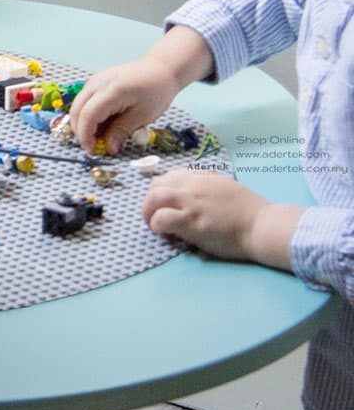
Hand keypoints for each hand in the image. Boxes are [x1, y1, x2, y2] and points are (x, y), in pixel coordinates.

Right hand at [69, 57, 182, 153]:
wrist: (160, 69)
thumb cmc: (156, 91)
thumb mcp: (143, 116)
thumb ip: (122, 131)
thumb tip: (109, 148)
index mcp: (112, 91)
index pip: (88, 115)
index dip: (85, 135)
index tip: (92, 150)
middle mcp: (98, 83)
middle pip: (76, 110)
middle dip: (80, 131)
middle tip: (93, 146)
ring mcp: (95, 80)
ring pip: (77, 105)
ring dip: (83, 123)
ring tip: (98, 136)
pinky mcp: (96, 81)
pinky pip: (84, 100)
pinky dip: (87, 114)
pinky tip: (101, 123)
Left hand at [142, 169, 297, 266]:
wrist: (262, 225)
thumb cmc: (249, 210)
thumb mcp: (224, 186)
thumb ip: (205, 185)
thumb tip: (191, 192)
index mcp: (200, 176)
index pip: (169, 176)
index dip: (162, 190)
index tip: (164, 203)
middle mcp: (192, 186)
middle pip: (156, 185)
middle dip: (150, 200)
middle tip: (153, 215)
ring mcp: (190, 203)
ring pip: (154, 198)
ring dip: (148, 211)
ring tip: (152, 224)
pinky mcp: (190, 222)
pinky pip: (161, 219)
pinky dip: (156, 225)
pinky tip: (163, 233)